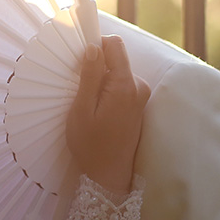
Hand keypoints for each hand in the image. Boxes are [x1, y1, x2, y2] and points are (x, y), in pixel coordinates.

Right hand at [66, 35, 149, 192]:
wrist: (108, 174)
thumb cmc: (90, 145)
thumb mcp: (82, 110)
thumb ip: (89, 76)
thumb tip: (93, 47)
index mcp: (125, 86)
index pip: (115, 45)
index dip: (95, 45)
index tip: (78, 57)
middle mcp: (139, 87)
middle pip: (116, 58)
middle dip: (96, 65)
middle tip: (78, 88)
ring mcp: (141, 96)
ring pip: (117, 71)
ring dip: (100, 79)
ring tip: (86, 103)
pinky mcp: (138, 104)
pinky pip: (121, 84)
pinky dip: (107, 89)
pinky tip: (96, 109)